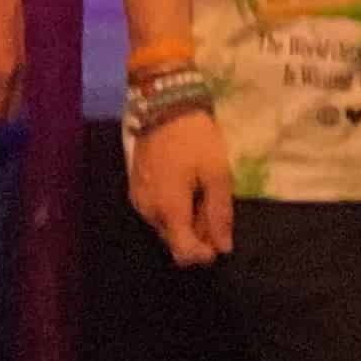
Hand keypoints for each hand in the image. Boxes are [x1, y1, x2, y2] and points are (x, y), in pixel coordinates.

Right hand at [126, 105, 235, 266]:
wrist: (164, 105)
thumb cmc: (195, 139)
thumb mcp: (217, 174)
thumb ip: (219, 214)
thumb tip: (223, 248)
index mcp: (169, 210)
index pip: (183, 254)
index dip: (204, 255)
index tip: (220, 240)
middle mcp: (148, 212)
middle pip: (174, 241)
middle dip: (198, 234)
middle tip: (214, 206)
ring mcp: (139, 200)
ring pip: (166, 226)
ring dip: (186, 220)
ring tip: (202, 191)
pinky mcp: (136, 188)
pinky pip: (157, 211)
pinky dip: (174, 208)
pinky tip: (187, 187)